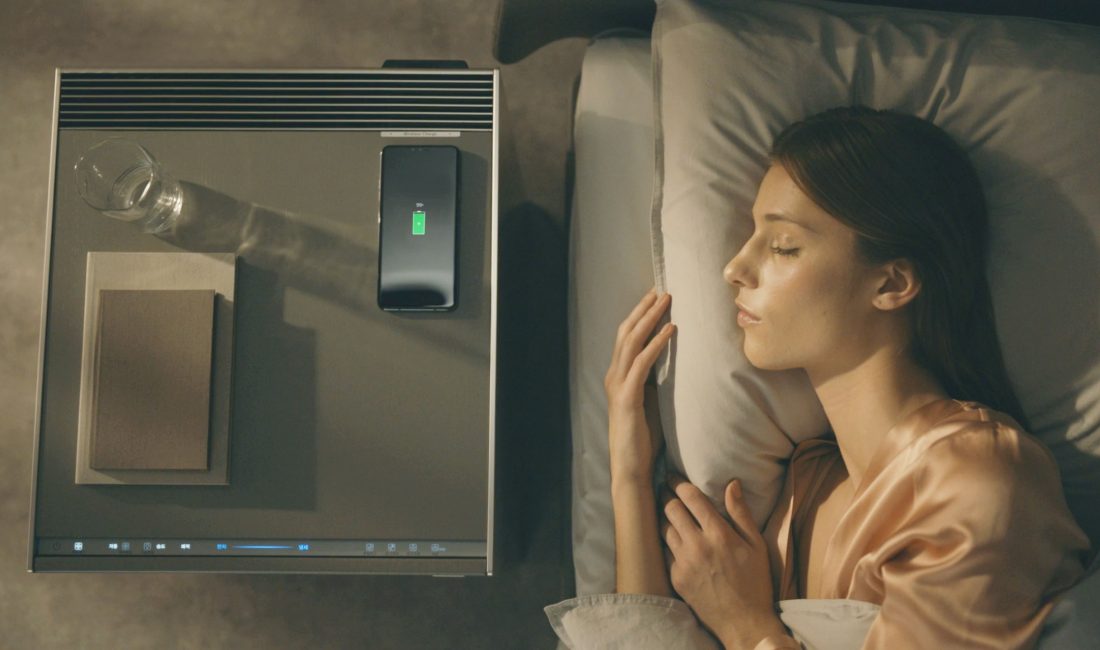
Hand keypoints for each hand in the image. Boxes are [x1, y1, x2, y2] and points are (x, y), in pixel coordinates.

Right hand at [604, 287, 675, 483]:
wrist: (631, 466)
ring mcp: (618, 385)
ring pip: (632, 342)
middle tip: (660, 290)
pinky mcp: (627, 397)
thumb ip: (652, 382)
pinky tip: (670, 331)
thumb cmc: (642, 438)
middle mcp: (614, 376)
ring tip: (666, 301)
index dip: (639, 315)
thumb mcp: (648, 402)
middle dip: (644, 309)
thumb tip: (668, 364)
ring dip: (650, 319)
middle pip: (627, 332)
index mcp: (618, 376)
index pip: (627, 337)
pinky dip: (657, 344)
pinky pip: (642, 363)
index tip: (655, 298)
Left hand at [661, 474, 786, 648]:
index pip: (690, 497)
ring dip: (664, 517)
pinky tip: (672, 538)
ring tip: (666, 510)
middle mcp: (697, 545)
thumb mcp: (756, 545)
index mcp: (719, 534)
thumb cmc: (755, 581)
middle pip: (670, 508)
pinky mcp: (676, 578)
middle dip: (666, 495)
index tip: (673, 477)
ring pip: (663, 528)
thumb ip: (741, 513)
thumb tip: (732, 483)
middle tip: (665, 489)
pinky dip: (668, 542)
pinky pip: (665, 551)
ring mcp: (684, 562)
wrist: (743, 621)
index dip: (678, 483)